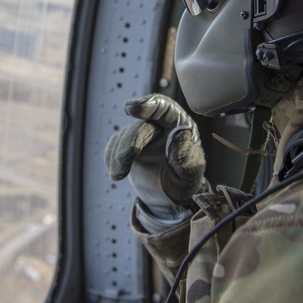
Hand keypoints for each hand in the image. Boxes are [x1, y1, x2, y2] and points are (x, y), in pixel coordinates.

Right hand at [104, 94, 205, 216]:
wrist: (168, 197)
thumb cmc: (183, 182)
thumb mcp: (191, 175)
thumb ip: (187, 158)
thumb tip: (179, 137)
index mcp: (180, 126)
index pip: (165, 108)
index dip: (149, 105)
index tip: (131, 109)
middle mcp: (161, 126)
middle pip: (141, 125)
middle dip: (130, 142)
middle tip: (124, 162)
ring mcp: (143, 134)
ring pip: (125, 135)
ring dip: (119, 155)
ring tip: (118, 174)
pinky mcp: (128, 143)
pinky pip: (115, 144)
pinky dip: (111, 157)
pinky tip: (115, 171)